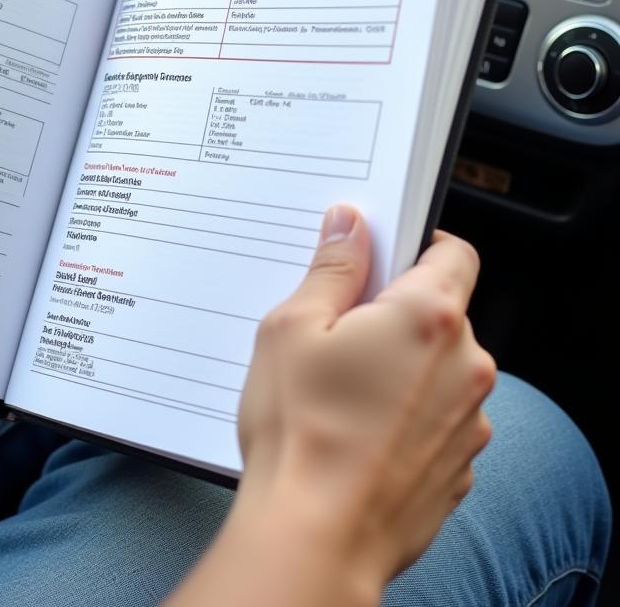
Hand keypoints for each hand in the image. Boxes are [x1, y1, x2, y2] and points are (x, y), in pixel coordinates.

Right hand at [236, 207, 494, 591]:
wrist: (316, 536)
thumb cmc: (300, 429)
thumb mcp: (293, 328)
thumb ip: (331, 269)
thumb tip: (350, 225)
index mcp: (429, 317)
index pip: (453, 253)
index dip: (418, 245)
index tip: (381, 256)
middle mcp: (467, 366)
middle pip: (442, 313)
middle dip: (394, 313)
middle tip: (336, 334)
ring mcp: (468, 422)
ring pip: (438, 369)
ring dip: (402, 367)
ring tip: (341, 393)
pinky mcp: (459, 466)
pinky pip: (437, 418)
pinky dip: (407, 415)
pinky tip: (358, 432)